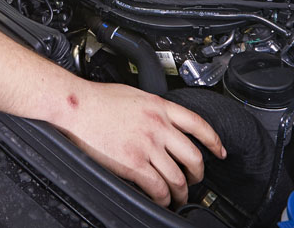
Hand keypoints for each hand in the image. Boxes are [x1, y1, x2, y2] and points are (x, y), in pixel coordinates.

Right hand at [55, 81, 225, 206]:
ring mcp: (147, 145)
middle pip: (193, 157)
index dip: (214, 141)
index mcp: (159, 106)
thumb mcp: (134, 95)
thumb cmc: (96, 99)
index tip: (219, 152)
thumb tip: (161, 121)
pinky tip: (159, 198)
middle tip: (194, 181)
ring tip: (176, 197)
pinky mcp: (133, 163)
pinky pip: (157, 187)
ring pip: (177, 177)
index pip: (198, 125)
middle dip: (198, 175)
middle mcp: (158, 126)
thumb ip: (152, 108)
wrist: (74, 106)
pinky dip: (162, 197)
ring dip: (180, 192)